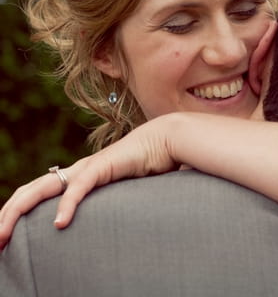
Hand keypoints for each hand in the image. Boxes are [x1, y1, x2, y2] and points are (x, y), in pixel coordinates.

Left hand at [0, 116, 176, 249]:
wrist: (165, 140)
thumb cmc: (148, 164)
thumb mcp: (122, 190)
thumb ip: (109, 202)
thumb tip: (104, 220)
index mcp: (78, 176)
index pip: (37, 192)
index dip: (17, 211)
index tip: (6, 235)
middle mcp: (76, 171)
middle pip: (30, 191)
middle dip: (7, 215)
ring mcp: (87, 167)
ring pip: (41, 189)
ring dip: (19, 212)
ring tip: (5, 234)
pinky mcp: (102, 167)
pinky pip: (79, 188)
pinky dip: (67, 206)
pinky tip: (60, 223)